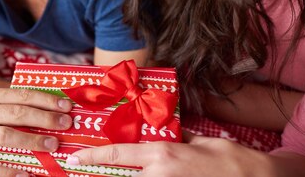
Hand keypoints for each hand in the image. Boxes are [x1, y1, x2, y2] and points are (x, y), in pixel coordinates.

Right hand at [0, 87, 72, 176]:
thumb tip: (54, 109)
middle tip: (65, 123)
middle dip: (43, 118)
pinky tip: (26, 175)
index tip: (66, 106)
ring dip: (31, 140)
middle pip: (15, 114)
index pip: (21, 95)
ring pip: (5, 135)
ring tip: (52, 144)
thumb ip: (17, 104)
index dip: (44, 100)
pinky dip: (8, 172)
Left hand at [66, 131, 275, 176]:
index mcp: (163, 155)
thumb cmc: (229, 159)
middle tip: (83, 172)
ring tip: (107, 175)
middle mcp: (160, 176)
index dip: (93, 157)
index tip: (75, 159)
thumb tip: (168, 131)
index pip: (119, 154)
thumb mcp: (200, 142)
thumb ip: (178, 137)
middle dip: (102, 176)